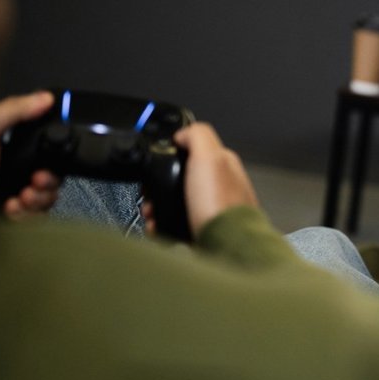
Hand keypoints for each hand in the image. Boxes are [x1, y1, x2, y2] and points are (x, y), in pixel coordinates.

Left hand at [0, 91, 60, 218]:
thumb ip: (14, 110)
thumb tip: (46, 97)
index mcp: (8, 149)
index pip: (45, 152)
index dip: (52, 157)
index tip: (47, 161)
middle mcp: (13, 173)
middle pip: (51, 177)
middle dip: (47, 181)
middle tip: (34, 182)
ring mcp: (13, 198)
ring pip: (46, 200)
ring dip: (38, 199)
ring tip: (20, 198)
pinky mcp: (11, 220)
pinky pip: (36, 220)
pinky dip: (27, 215)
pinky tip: (11, 208)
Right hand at [144, 122, 258, 238]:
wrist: (227, 246)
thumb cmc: (220, 204)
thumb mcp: (209, 156)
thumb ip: (197, 136)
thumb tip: (183, 133)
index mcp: (224, 164)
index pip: (194, 151)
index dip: (172, 155)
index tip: (157, 165)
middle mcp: (222, 185)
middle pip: (182, 179)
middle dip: (160, 187)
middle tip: (150, 195)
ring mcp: (214, 208)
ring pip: (178, 203)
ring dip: (159, 207)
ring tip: (152, 214)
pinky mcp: (206, 229)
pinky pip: (178, 225)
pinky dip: (164, 226)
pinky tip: (159, 228)